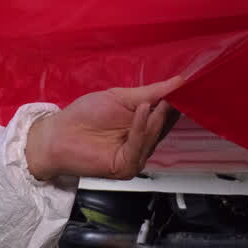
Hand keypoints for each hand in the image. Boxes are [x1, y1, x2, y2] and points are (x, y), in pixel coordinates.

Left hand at [26, 77, 184, 181]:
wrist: (58, 134)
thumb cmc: (86, 114)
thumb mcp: (122, 97)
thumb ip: (151, 92)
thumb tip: (180, 81)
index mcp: (144, 126)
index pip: (168, 113)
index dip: (178, 100)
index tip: (188, 85)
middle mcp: (143, 142)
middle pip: (164, 126)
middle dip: (171, 109)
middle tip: (180, 92)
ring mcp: (136, 156)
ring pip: (154, 136)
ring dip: (156, 118)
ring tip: (160, 101)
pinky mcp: (126, 166)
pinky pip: (139, 146)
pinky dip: (142, 128)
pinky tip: (142, 110)